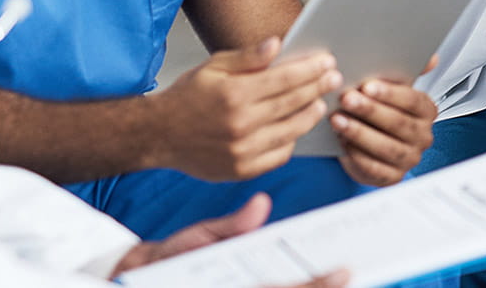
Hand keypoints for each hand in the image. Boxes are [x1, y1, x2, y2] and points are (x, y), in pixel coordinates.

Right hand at [110, 193, 349, 286]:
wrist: (130, 283)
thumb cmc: (162, 263)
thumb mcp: (191, 240)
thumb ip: (229, 228)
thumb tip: (261, 205)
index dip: (316, 286)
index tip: (344, 272)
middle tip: (355, 274)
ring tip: (345, 277)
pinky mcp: (240, 287)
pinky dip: (298, 286)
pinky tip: (318, 280)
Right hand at [148, 37, 341, 180]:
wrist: (158, 135)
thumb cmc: (188, 96)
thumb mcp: (214, 66)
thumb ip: (249, 57)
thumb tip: (278, 43)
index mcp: (234, 94)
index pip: (286, 79)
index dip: (311, 69)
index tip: (327, 62)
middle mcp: (240, 124)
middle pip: (294, 102)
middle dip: (319, 88)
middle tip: (334, 78)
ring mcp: (242, 150)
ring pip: (292, 130)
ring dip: (311, 114)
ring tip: (320, 103)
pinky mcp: (241, 170)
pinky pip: (279, 155)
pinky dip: (291, 140)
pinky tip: (295, 128)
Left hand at [332, 73, 438, 186]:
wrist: (373, 144)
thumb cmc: (383, 111)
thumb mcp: (394, 90)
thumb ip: (409, 72)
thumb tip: (431, 57)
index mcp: (426, 111)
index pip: (413, 101)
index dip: (390, 93)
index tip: (367, 86)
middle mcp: (423, 136)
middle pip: (398, 123)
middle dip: (370, 110)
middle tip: (347, 99)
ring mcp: (409, 158)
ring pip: (385, 147)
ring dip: (359, 132)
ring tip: (338, 120)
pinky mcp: (392, 177)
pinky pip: (374, 168)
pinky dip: (356, 155)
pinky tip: (342, 142)